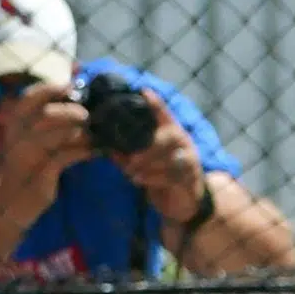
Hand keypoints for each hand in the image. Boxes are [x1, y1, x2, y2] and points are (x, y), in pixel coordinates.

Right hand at [0, 79, 92, 205]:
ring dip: (81, 132)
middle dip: (71, 112)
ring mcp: (29, 154)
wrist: (11, 198)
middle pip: (47, 114)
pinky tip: (93, 152)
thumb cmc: (26, 163)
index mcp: (15, 124)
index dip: (50, 88)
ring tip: (93, 136)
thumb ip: (47, 120)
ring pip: (59, 134)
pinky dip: (83, 151)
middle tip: (86, 116)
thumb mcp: (30, 138)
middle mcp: (19, 136)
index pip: (29, 98)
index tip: (70, 85)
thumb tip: (76, 98)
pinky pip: (66, 155)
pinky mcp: (42, 171)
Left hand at [105, 86, 207, 223]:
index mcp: (170, 134)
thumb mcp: (140, 164)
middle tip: (129, 160)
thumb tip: (103, 146)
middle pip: (170, 135)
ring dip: (148, 164)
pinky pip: (173, 174)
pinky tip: (139, 180)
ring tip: (131, 172)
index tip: (143, 91)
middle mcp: (182, 142)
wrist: (183, 202)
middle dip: (148, 147)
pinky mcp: (191, 176)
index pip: (164, 115)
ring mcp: (189, 158)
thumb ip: (124, 155)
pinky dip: (154, 178)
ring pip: (171, 156)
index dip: (155, 103)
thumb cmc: (159, 177)